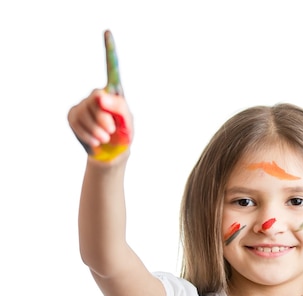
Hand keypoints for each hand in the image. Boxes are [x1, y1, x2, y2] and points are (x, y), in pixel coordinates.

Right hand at [68, 31, 132, 160]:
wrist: (111, 156)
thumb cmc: (123, 138)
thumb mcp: (128, 124)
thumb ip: (119, 108)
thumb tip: (100, 94)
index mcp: (114, 94)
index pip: (111, 69)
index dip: (109, 49)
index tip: (107, 31)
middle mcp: (97, 96)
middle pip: (96, 98)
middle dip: (103, 118)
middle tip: (111, 131)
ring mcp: (83, 105)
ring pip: (84, 111)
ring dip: (95, 128)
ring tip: (105, 138)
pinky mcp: (73, 116)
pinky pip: (75, 121)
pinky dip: (86, 134)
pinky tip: (95, 141)